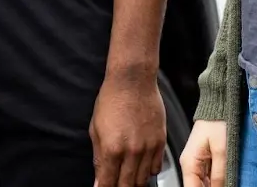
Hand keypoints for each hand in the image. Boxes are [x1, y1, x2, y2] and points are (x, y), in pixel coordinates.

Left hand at [90, 70, 164, 186]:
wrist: (133, 81)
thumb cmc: (112, 100)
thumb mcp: (96, 129)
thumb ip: (98, 158)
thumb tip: (98, 179)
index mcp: (112, 149)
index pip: (108, 183)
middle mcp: (132, 152)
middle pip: (127, 185)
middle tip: (115, 184)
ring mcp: (148, 148)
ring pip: (143, 180)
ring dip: (134, 182)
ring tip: (127, 177)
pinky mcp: (161, 143)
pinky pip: (157, 168)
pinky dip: (148, 171)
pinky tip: (141, 166)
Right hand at [180, 120, 226, 186]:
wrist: (219, 106)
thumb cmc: (218, 121)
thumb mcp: (222, 150)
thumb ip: (220, 174)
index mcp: (189, 162)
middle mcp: (189, 163)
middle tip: (225, 184)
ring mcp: (195, 162)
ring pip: (202, 184)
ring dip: (214, 185)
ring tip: (226, 182)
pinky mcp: (203, 159)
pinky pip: (207, 177)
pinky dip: (215, 181)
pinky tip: (225, 180)